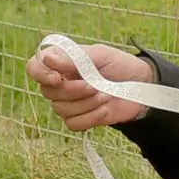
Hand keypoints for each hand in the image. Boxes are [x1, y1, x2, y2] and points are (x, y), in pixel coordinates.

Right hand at [28, 39, 155, 131]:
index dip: (41, 74)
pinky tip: (105, 110)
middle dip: (72, 91)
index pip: (34, 67)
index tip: (57, 77)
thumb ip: (74, 58)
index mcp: (61, 62)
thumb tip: (48, 59)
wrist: (143, 87)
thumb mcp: (100, 55)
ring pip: (60, 109)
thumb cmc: (120, 65)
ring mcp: (69, 102)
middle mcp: (60, 82)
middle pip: (47, 92)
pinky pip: (73, 124)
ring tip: (105, 95)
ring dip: (86, 104)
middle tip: (94, 85)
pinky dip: (91, 117)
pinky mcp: (80, 119)